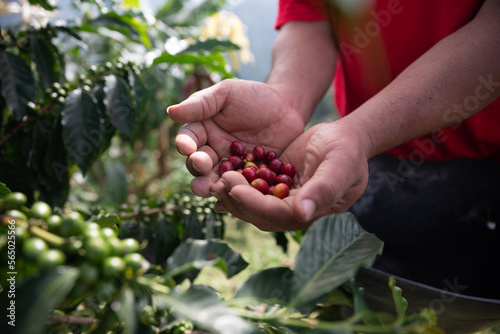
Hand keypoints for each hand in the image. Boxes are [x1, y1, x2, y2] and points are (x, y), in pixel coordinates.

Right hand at [168, 78, 305, 196]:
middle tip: (201, 167)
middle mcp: (213, 152)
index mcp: (203, 131)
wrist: (288, 109)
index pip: (189, 139)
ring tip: (212, 189)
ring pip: (216, 180)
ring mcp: (231, 169)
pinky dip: (235, 195)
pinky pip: (240, 189)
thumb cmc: (255, 96)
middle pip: (199, 164)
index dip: (186, 144)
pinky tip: (234, 200)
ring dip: (212, 185)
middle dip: (197, 167)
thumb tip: (170, 112)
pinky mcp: (249, 180)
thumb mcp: (227, 93)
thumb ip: (202, 103)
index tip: (186, 147)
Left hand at [209, 121, 370, 230]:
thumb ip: (322, 191)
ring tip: (216, 176)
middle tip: (218, 180)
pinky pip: (252, 187)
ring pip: (251, 202)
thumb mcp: (339, 167)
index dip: (252, 203)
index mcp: (307, 212)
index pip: (274, 214)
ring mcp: (282, 198)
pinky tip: (221, 170)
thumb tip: (301, 214)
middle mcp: (291, 211)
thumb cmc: (347, 152)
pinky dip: (237, 181)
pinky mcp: (274, 185)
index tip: (233, 187)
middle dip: (236, 199)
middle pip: (257, 212)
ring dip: (232, 192)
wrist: (347, 138)